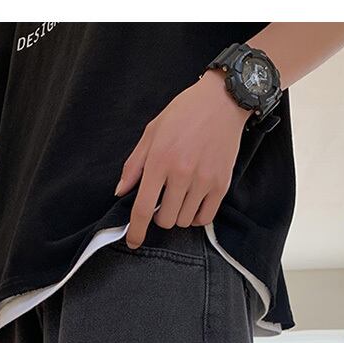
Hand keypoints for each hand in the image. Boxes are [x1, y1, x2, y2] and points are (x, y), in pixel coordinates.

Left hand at [115, 69, 250, 248]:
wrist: (223, 101)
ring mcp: (204, 180)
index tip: (133, 242)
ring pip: (184, 221)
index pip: (142, 208)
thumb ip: (134, 165)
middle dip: (159, 217)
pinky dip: (196, 217)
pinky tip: (193, 203)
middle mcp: (182, 173)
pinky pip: (205, 218)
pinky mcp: (222, 184)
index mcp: (159, 161)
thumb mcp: (152, 132)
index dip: (136, 231)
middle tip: (162, 202)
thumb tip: (120, 192)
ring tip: (180, 198)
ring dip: (178, 215)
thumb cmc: (184, 113)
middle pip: (165, 220)